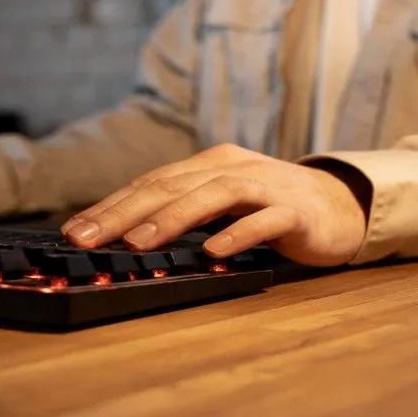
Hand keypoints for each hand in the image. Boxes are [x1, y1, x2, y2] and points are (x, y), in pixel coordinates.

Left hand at [61, 144, 371, 266]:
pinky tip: (212, 252)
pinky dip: (237, 234)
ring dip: (173, 218)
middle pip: (172, 185)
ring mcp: (266, 187)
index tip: (74, 232)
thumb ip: (185, 213)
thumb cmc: (274, 208)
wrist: (343, 205)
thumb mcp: (224, 205)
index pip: (152, 183)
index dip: (111, 205)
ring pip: (213, 195)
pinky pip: (263, 220)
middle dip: (125, 212)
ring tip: (139, 242)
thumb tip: (125, 237)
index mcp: (212, 164)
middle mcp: (235, 167)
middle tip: (88, 238)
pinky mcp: (295, 212)